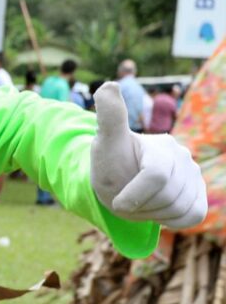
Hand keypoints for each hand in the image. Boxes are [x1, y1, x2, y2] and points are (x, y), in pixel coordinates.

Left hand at [90, 82, 206, 228]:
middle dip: (141, 204)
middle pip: (167, 197)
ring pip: (179, 209)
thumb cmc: (109, 162)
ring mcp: (193, 175)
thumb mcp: (104, 142)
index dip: (133, 195)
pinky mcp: (199, 193)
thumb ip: (109, 116)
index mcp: (160, 146)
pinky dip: (171, 219)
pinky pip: (192, 215)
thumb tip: (109, 84)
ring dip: (153, 213)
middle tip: (126, 195)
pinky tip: (157, 207)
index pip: (155, 177)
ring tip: (139, 199)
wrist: (117, 182)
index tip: (115, 200)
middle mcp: (182, 156)